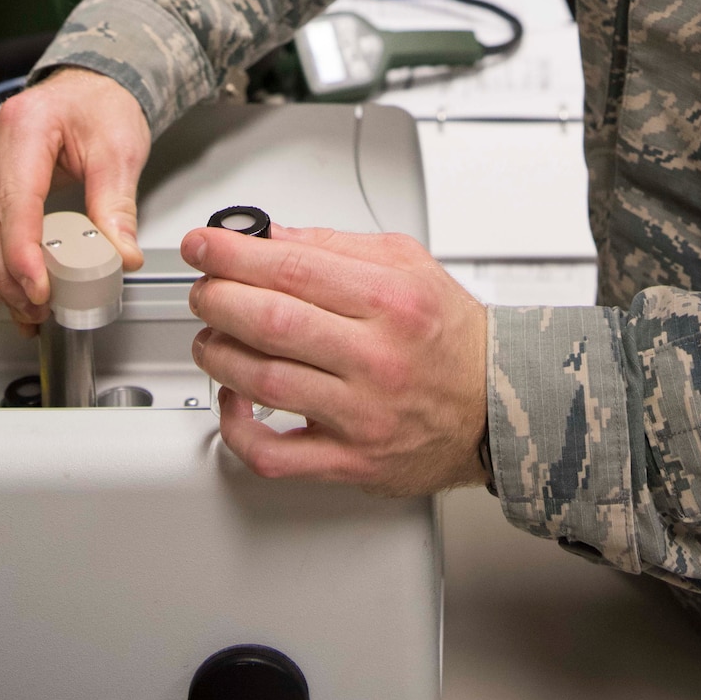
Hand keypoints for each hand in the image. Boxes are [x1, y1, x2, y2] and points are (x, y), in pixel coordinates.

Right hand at [0, 67, 149, 321]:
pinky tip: (7, 284)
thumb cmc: (102, 108)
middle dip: (2, 276)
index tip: (39, 290)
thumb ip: (118, 206)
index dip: (21, 254)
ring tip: (23, 304)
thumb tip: (120, 256)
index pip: (12, 201)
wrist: (90, 89)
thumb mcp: (122, 150)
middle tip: (35, 308)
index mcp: (27, 126)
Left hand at [182, 223, 488, 495]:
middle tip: (203, 288)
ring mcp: (362, 414)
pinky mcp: (350, 461)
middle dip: (217, 298)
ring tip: (211, 336)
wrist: (497, 404)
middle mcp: (377, 357)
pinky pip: (274, 455)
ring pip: (264, 382)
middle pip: (271, 322)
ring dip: (217, 354)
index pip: (293, 268)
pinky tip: (232, 401)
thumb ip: (333, 247)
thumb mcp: (407, 265)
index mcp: (392, 300)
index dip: (233, 254)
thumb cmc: (451, 336)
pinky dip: (236, 429)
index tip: (203, 245)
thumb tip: (266, 238)